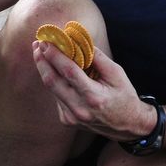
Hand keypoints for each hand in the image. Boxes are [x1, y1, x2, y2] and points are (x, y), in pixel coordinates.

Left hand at [31, 43, 156, 141]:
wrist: (128, 126)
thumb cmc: (124, 96)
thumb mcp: (116, 73)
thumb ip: (97, 57)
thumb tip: (77, 40)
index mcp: (93, 97)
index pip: (68, 72)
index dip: (55, 55)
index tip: (46, 41)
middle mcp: (79, 109)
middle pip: (52, 81)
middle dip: (42, 60)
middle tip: (37, 43)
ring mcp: (71, 117)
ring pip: (51, 89)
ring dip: (45, 69)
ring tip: (41, 52)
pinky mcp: (66, 120)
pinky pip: (56, 96)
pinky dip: (55, 82)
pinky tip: (55, 71)